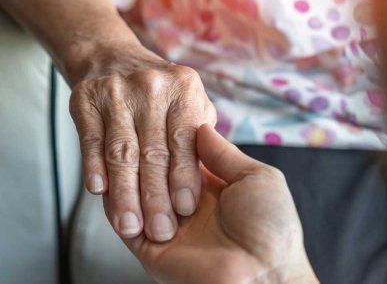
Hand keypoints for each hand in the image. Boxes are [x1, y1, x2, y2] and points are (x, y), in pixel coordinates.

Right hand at [69, 42, 216, 241]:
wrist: (111, 56)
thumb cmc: (161, 93)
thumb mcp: (193, 101)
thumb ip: (202, 135)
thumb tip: (209, 179)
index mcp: (184, 88)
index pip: (184, 140)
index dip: (184, 177)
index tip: (185, 209)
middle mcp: (151, 86)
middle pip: (152, 150)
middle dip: (155, 195)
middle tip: (160, 230)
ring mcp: (115, 92)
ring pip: (121, 151)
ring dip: (124, 193)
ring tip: (129, 225)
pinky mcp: (84, 100)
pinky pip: (90, 140)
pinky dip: (93, 166)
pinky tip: (99, 191)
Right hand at [114, 124, 318, 283]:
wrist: (266, 274)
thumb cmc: (272, 228)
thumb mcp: (256, 178)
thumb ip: (224, 154)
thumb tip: (201, 126)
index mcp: (208, 186)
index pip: (175, 156)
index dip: (164, 138)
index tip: (152, 117)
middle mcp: (183, 204)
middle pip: (152, 173)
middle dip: (144, 157)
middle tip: (135, 136)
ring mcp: (166, 227)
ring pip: (134, 196)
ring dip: (129, 179)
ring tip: (123, 158)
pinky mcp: (151, 250)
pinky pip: (125, 224)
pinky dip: (116, 205)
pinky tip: (114, 186)